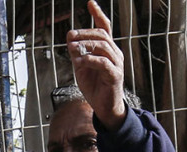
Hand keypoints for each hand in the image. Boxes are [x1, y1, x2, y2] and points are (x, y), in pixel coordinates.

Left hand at [67, 0, 126, 130]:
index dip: (98, 14)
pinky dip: (90, 60)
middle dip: (84, 33)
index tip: (90, 3)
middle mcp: (114, 53)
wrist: (104, 107)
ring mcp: (117, 64)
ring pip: (103, 46)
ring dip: (85, 45)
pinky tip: (79, 61)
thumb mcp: (81, 67)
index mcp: (107, 50)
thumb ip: (76, 53)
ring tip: (72, 49)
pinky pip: (103, 63)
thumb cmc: (95, 87)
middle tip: (70, 36)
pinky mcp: (115, 76)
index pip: (104, 28)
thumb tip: (69, 38)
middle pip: (101, 35)